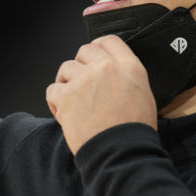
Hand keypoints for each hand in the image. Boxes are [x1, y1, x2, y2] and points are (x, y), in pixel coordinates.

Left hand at [46, 35, 157, 154]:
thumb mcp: (143, 96)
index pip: (109, 41)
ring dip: (67, 83)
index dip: (98, 48)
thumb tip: (113, 74)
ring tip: (74, 102)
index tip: (93, 58)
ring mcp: (84, 80)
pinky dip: (56, 101)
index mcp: (129, 67)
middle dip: (81, 65)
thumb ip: (127, 77)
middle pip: (84, 51)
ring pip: (66, 68)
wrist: (122, 154)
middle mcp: (105, 68)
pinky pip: (52, 90)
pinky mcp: (66, 96)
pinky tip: (65, 114)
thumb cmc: (134, 132)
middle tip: (83, 83)